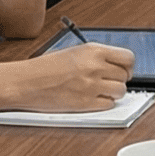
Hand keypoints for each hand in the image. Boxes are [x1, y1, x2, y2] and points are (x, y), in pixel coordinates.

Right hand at [16, 42, 135, 111]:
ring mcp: (91, 86)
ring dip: (114, 92)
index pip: (128, 57)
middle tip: (109, 81)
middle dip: (119, 79)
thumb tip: (115, 65)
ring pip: (121, 92)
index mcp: (93, 50)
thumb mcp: (74, 52)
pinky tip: (94, 99)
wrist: (26, 82)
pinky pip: (109, 105)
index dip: (128, 65)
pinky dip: (105, 103)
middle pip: (125, 76)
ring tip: (101, 90)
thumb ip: (96, 57)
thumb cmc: (45, 67)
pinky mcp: (86, 104)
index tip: (124, 69)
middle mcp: (95, 67)